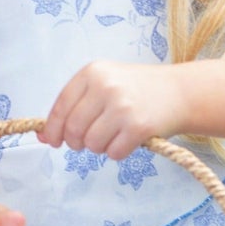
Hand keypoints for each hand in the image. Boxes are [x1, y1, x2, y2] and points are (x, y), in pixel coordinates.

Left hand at [38, 60, 188, 159]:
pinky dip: (118, 152)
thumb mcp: (104, 85)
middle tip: (89, 140)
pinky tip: (128, 139)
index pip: (61, 106)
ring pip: (92, 144)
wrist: (180, 92)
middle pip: (74, 130)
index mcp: (93, 72)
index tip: (53, 141)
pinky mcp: (139, 127)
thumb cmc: (137, 90)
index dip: (53, 129)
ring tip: (114, 134)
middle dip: (77, 142)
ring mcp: (123, 107)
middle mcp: (106, 87)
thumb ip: (75, 106)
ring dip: (100, 147)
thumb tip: (44, 137)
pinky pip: (114, 153)